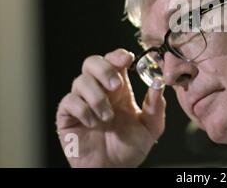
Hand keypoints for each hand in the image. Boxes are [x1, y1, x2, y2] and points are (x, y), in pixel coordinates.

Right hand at [56, 48, 165, 166]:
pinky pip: (69, 102)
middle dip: (104, 69)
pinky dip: (83, 110)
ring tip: (107, 117)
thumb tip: (159, 82)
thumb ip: (156, 106)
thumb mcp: (151, 127)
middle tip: (116, 86)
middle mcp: (99, 91)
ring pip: (80, 81)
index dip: (118, 55)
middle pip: (92, 62)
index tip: (126, 59)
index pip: (114, 61)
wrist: (114, 170)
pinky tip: (93, 123)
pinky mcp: (67, 117)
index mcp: (119, 89)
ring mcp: (82, 102)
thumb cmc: (130, 148)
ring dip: (96, 97)